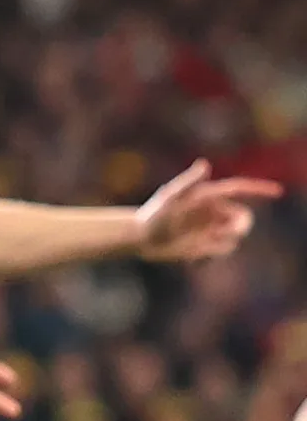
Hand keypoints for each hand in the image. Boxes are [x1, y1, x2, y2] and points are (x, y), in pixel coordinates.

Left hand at [136, 159, 280, 261]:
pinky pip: (223, 250)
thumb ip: (188, 181)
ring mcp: (212, 228)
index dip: (259, 189)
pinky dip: (213, 254)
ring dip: (222, 243)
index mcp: (207, 195)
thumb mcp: (170, 197)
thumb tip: (205, 164)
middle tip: (222, 234)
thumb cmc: (153, 214)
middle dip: (240, 227)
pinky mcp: (208, 244)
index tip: (278, 192)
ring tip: (197, 244)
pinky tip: (193, 256)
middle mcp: (214, 211)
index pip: (239, 189)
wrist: (141, 238)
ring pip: (235, 237)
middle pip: (244, 218)